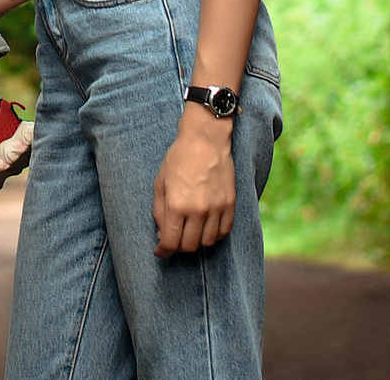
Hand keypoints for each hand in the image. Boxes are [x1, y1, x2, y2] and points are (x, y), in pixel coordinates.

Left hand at [152, 108, 236, 256]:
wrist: (206, 139)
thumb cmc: (179, 158)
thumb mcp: (160, 182)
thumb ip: (159, 211)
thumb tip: (161, 234)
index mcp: (177, 205)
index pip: (171, 242)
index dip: (163, 251)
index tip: (161, 252)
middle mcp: (198, 210)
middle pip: (189, 246)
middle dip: (178, 247)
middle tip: (174, 239)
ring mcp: (216, 208)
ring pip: (208, 242)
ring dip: (197, 242)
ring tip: (190, 233)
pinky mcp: (230, 204)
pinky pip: (224, 232)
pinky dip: (215, 235)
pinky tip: (207, 228)